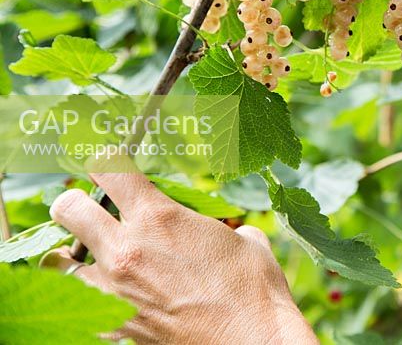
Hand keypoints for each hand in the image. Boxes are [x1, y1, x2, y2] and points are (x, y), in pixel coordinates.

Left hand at [46, 169, 316, 344]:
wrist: (250, 341)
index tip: (106, 166)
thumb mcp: (247, 241)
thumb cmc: (255, 289)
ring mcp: (114, 289)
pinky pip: (78, 304)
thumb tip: (233, 234)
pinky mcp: (115, 324)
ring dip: (69, 255)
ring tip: (87, 257)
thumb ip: (225, 228)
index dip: (105, 162)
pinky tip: (106, 295)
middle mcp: (127, 248)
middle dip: (74, 204)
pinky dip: (84, 297)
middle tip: (86, 210)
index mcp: (160, 216)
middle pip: (68, 208)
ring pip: (57, 261)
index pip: (109, 169)